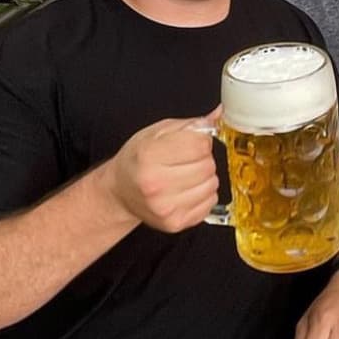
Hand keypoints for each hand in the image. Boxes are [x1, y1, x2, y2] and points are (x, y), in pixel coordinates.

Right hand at [105, 114, 219, 232]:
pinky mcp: (174, 223)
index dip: (201, 140)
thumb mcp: (158, 132)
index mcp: (150, 156)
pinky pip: (210, 202)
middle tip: (185, 161)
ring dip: (205, 177)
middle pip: (208, 165)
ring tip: (185, 175)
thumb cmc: (138, 159)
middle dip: (203, 159)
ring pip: (212, 184)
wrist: (120, 191)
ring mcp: (165, 207)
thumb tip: (218, 115)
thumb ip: (191, 124)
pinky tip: (186, 190)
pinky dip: (204, 194)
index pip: (201, 145)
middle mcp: (155, 184)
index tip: (191, 143)